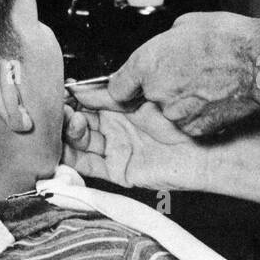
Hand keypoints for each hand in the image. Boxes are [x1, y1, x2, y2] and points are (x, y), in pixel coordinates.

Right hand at [63, 102, 204, 190]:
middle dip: (66, 115)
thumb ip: (110, 91)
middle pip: (80, 123)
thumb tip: (80, 88)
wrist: (202, 147)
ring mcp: (117, 149)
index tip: (57, 93)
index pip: (86, 101)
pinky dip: (73, 160)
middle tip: (59, 109)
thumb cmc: (178, 117)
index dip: (71, 98)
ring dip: (70, 133)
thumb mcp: (140, 93)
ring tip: (71, 122)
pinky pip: (90, 167)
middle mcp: (116, 128)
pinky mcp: (120, 171)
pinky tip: (64, 149)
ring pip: (82, 143)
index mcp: (120, 107)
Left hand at [108, 12, 259, 135]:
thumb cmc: (227, 39)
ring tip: (204, 81)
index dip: (125, 86)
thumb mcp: (184, 25)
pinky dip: (198, 112)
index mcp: (146, 63)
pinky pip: (188, 121)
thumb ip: (162, 45)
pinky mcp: (196, 128)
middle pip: (146, 97)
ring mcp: (176, 113)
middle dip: (160, 88)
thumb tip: (160, 51)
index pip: (116, 88)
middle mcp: (156, 91)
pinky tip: (213, 94)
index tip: (129, 86)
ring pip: (169, 110)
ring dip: (180, 100)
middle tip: (184, 73)